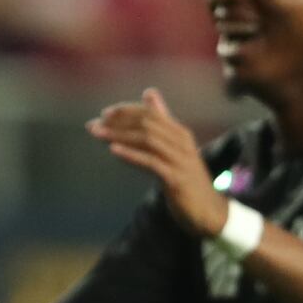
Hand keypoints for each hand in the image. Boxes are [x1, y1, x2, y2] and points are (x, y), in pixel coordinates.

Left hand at [86, 89, 228, 235]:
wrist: (208, 210)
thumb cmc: (186, 178)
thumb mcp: (173, 147)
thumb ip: (161, 122)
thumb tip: (149, 92)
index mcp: (179, 132)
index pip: (150, 113)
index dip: (126, 111)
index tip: (104, 114)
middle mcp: (181, 142)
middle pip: (147, 124)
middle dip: (118, 123)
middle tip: (94, 125)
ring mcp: (180, 160)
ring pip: (147, 140)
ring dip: (120, 136)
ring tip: (98, 135)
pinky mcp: (176, 178)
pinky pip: (151, 162)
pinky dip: (132, 155)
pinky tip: (114, 151)